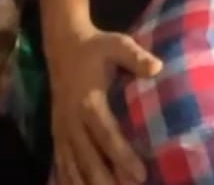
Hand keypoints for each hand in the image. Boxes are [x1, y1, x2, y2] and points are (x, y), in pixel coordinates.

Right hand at [48, 27, 161, 184]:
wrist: (63, 44)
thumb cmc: (96, 46)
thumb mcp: (118, 44)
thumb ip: (136, 57)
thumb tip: (157, 67)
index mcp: (89, 101)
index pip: (106, 134)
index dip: (122, 156)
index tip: (140, 175)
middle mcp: (72, 119)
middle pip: (88, 157)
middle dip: (106, 179)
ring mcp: (62, 128)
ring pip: (72, 165)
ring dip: (87, 183)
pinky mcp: (56, 132)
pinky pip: (60, 161)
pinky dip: (67, 178)